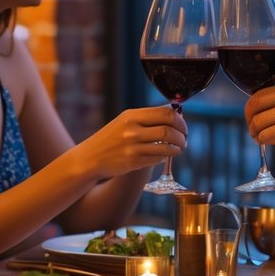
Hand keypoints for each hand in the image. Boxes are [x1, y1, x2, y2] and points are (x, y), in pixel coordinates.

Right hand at [73, 105, 187, 179]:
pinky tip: (164, 156)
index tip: (183, 126)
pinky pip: (157, 159)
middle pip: (168, 130)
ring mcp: (132, 147)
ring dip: (177, 148)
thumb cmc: (112, 138)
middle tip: (184, 140)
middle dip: (182, 136)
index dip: (180, 120)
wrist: (90, 157)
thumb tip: (176, 115)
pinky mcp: (132, 162)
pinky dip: (165, 157)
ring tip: (178, 149)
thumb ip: (148, 118)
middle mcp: (132, 130)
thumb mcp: (126, 121)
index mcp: (132, 115)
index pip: (165, 113)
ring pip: (166, 147)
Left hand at [244, 82, 274, 165]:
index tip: (251, 117)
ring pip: (259, 123)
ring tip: (261, 138)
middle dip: (250, 120)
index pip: (261, 94)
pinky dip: (264, 141)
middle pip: (256, 106)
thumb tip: (257, 108)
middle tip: (253, 130)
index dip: (251, 108)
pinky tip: (271, 143)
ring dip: (257, 134)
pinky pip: (267, 136)